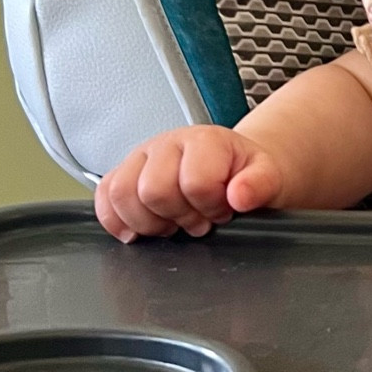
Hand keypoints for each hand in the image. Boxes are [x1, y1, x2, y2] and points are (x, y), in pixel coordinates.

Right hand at [94, 126, 285, 241]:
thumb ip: (260, 184)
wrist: (234, 168)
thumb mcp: (268, 177)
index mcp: (203, 141)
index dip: (210, 207)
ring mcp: (141, 158)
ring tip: (173, 222)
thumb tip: (241, 195)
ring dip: (148, 222)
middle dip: (179, 216)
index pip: (194, 182)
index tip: (222, 210)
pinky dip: (115, 219)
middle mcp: (167, 145)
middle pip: (153, 191)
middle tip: (198, 219)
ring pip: (120, 194)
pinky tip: (139, 230)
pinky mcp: (124, 173)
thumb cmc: (245, 174)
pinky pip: (103, 195)